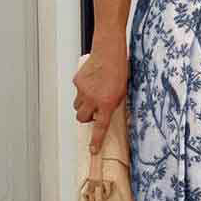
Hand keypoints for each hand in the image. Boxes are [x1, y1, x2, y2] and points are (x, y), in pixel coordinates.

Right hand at [73, 36, 128, 154]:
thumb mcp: (123, 90)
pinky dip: (83, 90)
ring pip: (77, 106)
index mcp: (107, 103)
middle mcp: (93, 99)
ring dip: (84, 105)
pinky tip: (92, 81)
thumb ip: (114, 103)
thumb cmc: (120, 69)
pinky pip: (77, 91)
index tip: (92, 150)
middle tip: (94, 112)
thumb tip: (107, 112)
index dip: (96, 140)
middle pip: (82, 118)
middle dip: (87, 118)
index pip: (100, 127)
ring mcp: (83, 90)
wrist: (109, 50)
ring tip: (93, 95)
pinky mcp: (77, 81)